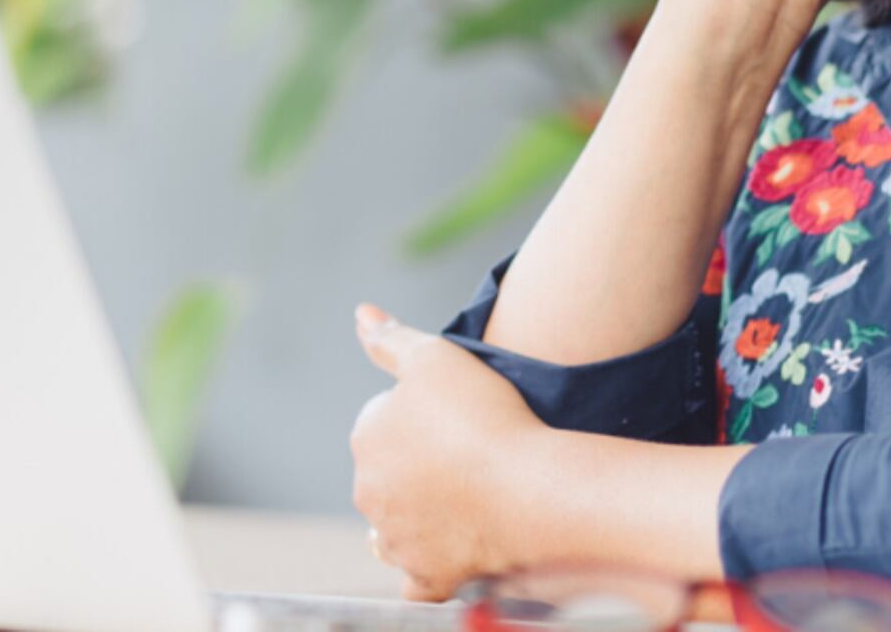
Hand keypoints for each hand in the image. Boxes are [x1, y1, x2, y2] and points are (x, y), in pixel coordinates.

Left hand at [348, 303, 539, 601]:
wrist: (529, 490)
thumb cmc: (486, 417)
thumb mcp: (436, 357)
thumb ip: (392, 339)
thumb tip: (361, 314)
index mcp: (366, 437)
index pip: (384, 422)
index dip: (422, 416)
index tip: (457, 417)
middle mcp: (369, 493)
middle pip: (389, 475)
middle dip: (417, 467)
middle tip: (468, 457)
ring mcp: (396, 539)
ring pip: (397, 526)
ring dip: (420, 516)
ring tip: (466, 501)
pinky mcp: (427, 576)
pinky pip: (419, 576)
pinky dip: (432, 566)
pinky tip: (456, 549)